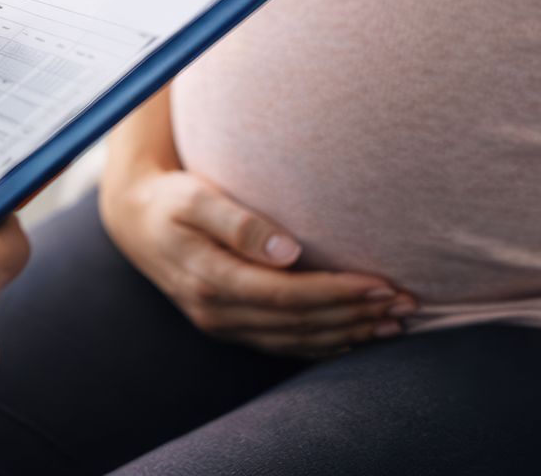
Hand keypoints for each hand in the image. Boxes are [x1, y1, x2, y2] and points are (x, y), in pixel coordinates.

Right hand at [100, 167, 414, 356]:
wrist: (134, 218)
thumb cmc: (170, 198)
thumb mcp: (195, 197)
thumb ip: (238, 222)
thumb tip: (288, 250)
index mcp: (210, 279)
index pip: (287, 296)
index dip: (337, 294)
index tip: (382, 284)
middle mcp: (216, 312)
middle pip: (299, 324)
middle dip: (355, 316)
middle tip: (407, 303)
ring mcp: (222, 324)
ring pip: (296, 340)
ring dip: (348, 334)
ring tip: (396, 324)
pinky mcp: (229, 326)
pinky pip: (284, 344)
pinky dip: (324, 344)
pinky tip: (356, 336)